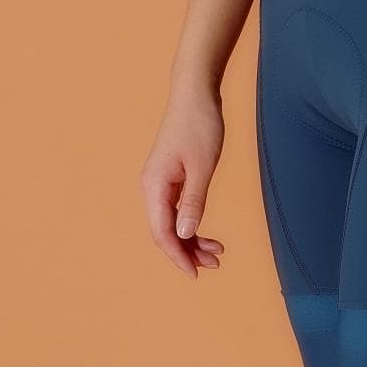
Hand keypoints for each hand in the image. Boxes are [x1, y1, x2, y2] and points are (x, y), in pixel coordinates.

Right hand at [140, 90, 226, 280]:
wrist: (195, 94)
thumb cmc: (200, 125)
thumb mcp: (202, 166)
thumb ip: (193, 202)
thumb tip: (184, 235)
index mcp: (154, 185)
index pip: (161, 232)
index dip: (177, 256)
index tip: (195, 273)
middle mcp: (151, 187)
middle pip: (164, 231)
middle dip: (187, 251)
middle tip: (214, 264)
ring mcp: (159, 182)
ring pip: (171, 222)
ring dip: (191, 239)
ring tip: (216, 253)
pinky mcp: (169, 177)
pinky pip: (175, 209)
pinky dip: (190, 222)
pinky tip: (205, 232)